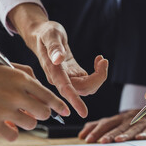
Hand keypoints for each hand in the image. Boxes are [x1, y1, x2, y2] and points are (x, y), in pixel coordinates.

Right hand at [0, 60, 69, 140]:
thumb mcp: (6, 66)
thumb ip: (26, 74)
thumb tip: (40, 87)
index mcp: (22, 79)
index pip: (50, 96)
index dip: (60, 106)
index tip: (65, 111)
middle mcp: (16, 94)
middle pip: (44, 113)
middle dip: (42, 113)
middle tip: (34, 111)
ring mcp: (4, 110)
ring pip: (31, 124)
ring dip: (27, 122)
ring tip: (16, 116)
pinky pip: (14, 135)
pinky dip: (12, 133)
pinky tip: (6, 125)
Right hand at [8, 3, 107, 117]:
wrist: (42, 35)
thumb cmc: (45, 33)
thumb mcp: (50, 34)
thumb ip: (54, 47)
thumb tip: (58, 59)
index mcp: (53, 71)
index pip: (65, 89)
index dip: (75, 100)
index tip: (84, 112)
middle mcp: (60, 79)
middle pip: (82, 90)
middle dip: (97, 79)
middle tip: (103, 61)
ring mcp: (67, 79)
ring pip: (87, 87)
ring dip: (99, 76)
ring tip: (102, 60)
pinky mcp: (74, 75)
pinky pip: (89, 81)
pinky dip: (98, 73)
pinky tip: (98, 60)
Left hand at [78, 109, 145, 142]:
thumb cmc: (131, 121)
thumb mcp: (114, 122)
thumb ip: (98, 127)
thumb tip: (81, 135)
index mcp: (118, 119)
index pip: (105, 124)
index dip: (96, 131)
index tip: (87, 139)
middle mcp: (128, 120)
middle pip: (117, 127)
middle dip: (109, 134)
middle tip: (101, 142)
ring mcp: (141, 123)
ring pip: (131, 129)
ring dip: (124, 134)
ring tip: (118, 140)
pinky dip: (144, 134)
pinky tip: (139, 138)